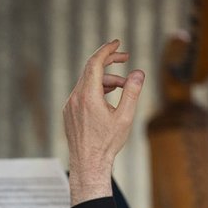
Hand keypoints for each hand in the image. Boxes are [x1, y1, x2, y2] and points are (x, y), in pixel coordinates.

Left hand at [62, 40, 144, 203]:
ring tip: (125, 86)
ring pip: (87, 83)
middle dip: (109, 62)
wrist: (88, 164)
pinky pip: (82, 93)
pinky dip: (96, 89)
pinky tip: (109, 96)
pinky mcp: (69, 113)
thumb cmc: (108, 143)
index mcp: (88, 96)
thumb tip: (138, 72)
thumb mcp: (125, 117)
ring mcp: (70, 105)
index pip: (95, 63)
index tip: (117, 43)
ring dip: (106, 80)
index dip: (107, 50)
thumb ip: (132, 92)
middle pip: (91, 70)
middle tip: (125, 58)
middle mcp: (75, 97)